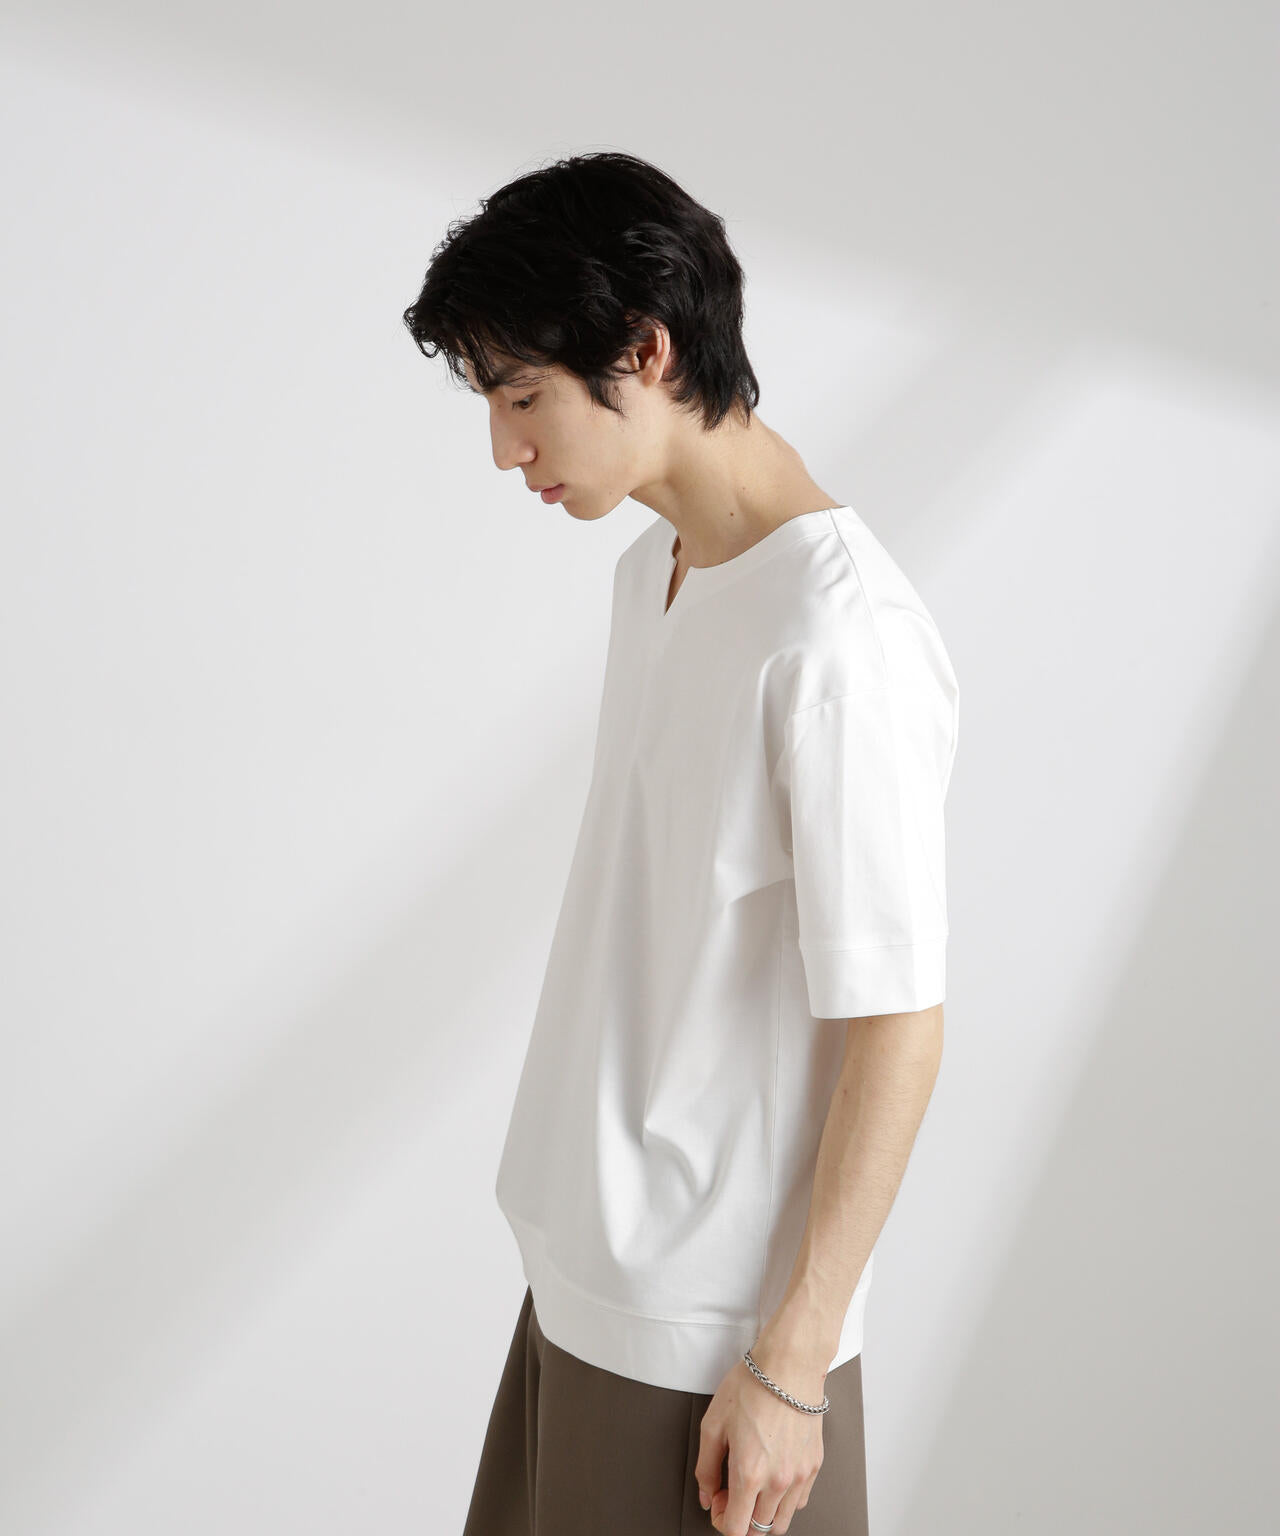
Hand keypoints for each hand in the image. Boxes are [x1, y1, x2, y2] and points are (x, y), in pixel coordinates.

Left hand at [694, 1350, 826, 1534]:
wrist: (789, 1365)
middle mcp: (778, 1481)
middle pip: (758, 1529)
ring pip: (781, 1521)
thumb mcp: (713, 1424)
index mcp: (750, 1473)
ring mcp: (800, 1476)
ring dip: (762, 1513)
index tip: (717, 1500)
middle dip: (740, 1517)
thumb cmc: (753, 1386)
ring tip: (753, 1485)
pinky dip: (784, 1500)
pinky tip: (773, 1476)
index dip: (721, 1520)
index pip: (736, 1528)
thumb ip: (705, 1467)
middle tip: (732, 1491)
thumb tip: (706, 1494)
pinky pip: (799, 1502)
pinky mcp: (814, 1465)